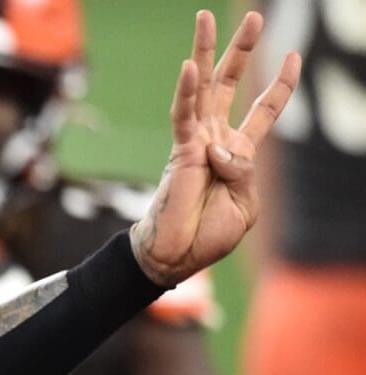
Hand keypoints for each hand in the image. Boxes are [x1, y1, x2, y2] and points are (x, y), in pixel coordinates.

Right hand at [130, 11, 300, 286]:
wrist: (178, 256)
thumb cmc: (208, 236)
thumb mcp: (246, 206)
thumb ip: (244, 172)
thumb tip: (222, 148)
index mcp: (238, 154)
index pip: (262, 110)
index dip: (280, 85)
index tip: (292, 57)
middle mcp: (215, 139)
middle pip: (231, 85)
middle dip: (242, 50)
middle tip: (255, 17)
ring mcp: (196, 142)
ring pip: (203, 89)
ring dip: (206, 52)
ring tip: (205, 17)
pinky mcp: (180, 152)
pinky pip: (183, 117)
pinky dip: (186, 93)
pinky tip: (189, 68)